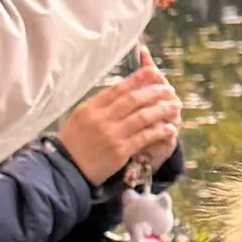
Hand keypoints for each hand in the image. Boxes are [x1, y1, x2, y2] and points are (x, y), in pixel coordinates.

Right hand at [58, 61, 179, 185]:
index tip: (152, 72)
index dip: (137, 79)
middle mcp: (101, 118)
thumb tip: (118, 90)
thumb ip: (97, 104)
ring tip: (174, 106)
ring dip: (161, 110)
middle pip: (133, 99)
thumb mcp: (78, 117)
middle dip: (154, 92)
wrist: (66, 170)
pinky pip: (144, 137)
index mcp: (91, 107)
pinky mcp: (120, 151)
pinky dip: (159, 131)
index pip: (118, 88)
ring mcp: (111, 134)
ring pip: (142, 117)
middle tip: (169, 89)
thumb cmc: (73, 143)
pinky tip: (169, 128)